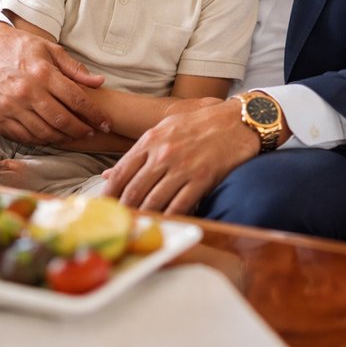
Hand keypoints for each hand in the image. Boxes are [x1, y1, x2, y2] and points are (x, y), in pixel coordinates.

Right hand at [0, 22, 108, 144]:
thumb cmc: (19, 46)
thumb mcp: (49, 49)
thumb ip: (74, 68)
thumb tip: (99, 82)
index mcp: (43, 73)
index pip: (76, 99)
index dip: (94, 114)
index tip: (105, 123)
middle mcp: (27, 92)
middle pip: (61, 120)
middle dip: (81, 130)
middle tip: (92, 132)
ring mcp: (10, 106)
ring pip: (43, 132)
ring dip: (62, 138)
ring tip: (74, 136)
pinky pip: (22, 136)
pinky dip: (39, 140)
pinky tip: (50, 136)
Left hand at [101, 99, 257, 213]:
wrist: (240, 121)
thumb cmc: (203, 123)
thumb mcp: (166, 127)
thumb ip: (139, 151)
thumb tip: (109, 175)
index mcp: (151, 139)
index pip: (120, 173)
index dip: (108, 195)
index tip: (105, 207)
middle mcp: (164, 154)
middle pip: (133, 191)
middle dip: (124, 210)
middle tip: (120, 222)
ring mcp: (183, 168)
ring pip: (153, 202)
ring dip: (145, 216)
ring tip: (140, 225)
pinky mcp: (202, 179)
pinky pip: (179, 206)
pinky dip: (170, 218)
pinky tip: (165, 223)